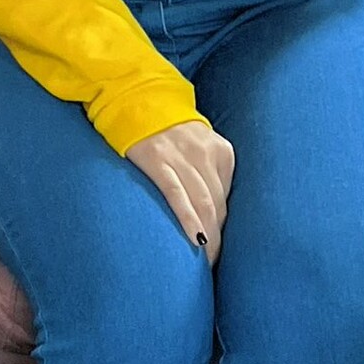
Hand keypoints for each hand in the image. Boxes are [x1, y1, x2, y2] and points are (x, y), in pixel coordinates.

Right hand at [126, 120, 235, 264]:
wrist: (135, 96)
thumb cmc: (167, 129)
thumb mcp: (199, 144)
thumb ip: (209, 171)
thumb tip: (213, 211)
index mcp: (221, 151)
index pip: (228, 199)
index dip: (227, 228)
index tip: (224, 252)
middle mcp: (205, 153)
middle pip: (218, 205)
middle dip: (220, 239)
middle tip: (215, 266)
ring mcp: (181, 156)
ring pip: (202, 204)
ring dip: (208, 237)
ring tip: (206, 264)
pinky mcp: (157, 160)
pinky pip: (177, 195)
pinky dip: (189, 220)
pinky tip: (196, 241)